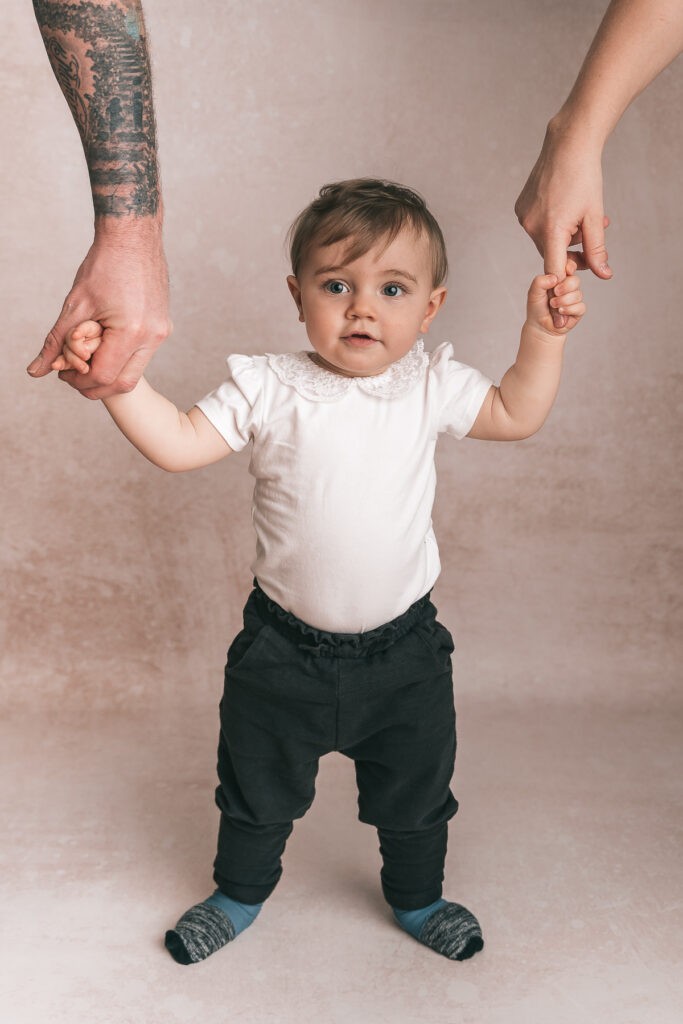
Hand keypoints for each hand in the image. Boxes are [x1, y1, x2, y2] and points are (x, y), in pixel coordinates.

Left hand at [27, 226, 170, 398]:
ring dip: (108, 373)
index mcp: (132, 331)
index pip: (103, 376)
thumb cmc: (105, 264)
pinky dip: (120, 359)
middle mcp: (152, 336)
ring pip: (133, 372)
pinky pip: (141, 356)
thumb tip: (36, 370)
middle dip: (95, 386)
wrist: (133, 237)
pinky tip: (103, 344)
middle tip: (73, 375)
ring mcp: (161, 333)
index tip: (63, 373)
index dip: (79, 381)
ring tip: (86, 358)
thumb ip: (56, 342)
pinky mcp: (163, 327)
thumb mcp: (75, 304)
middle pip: (123, 383)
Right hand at [515, 121, 610, 307]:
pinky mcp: (520, 209)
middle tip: (592, 235)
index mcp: (552, 231)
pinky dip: (551, 225)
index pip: (555, 272)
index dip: (562, 289)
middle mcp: (532, 227)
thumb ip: (598, 250)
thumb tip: (604, 276)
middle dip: (573, 251)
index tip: (563, 309)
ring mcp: (523, 217)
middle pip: (553, 255)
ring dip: (563, 237)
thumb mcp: (596, 217)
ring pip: (546, 241)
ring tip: (580, 216)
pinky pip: (537, 227)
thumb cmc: (585, 177)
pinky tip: (563, 205)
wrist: (567, 145)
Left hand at [526, 259, 585, 336]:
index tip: (566, 271)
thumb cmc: (537, 307)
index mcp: (559, 278)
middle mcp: (568, 286)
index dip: (570, 267)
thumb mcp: (533, 292)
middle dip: (565, 287)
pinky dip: (568, 310)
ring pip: (577, 295)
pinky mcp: (579, 310)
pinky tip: (560, 312)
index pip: (570, 266)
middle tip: (554, 293)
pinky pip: (580, 307)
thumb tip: (554, 278)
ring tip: (553, 306)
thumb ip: (540, 282)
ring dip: (563, 301)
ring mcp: (575, 298)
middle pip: (575, 280)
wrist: (540, 326)